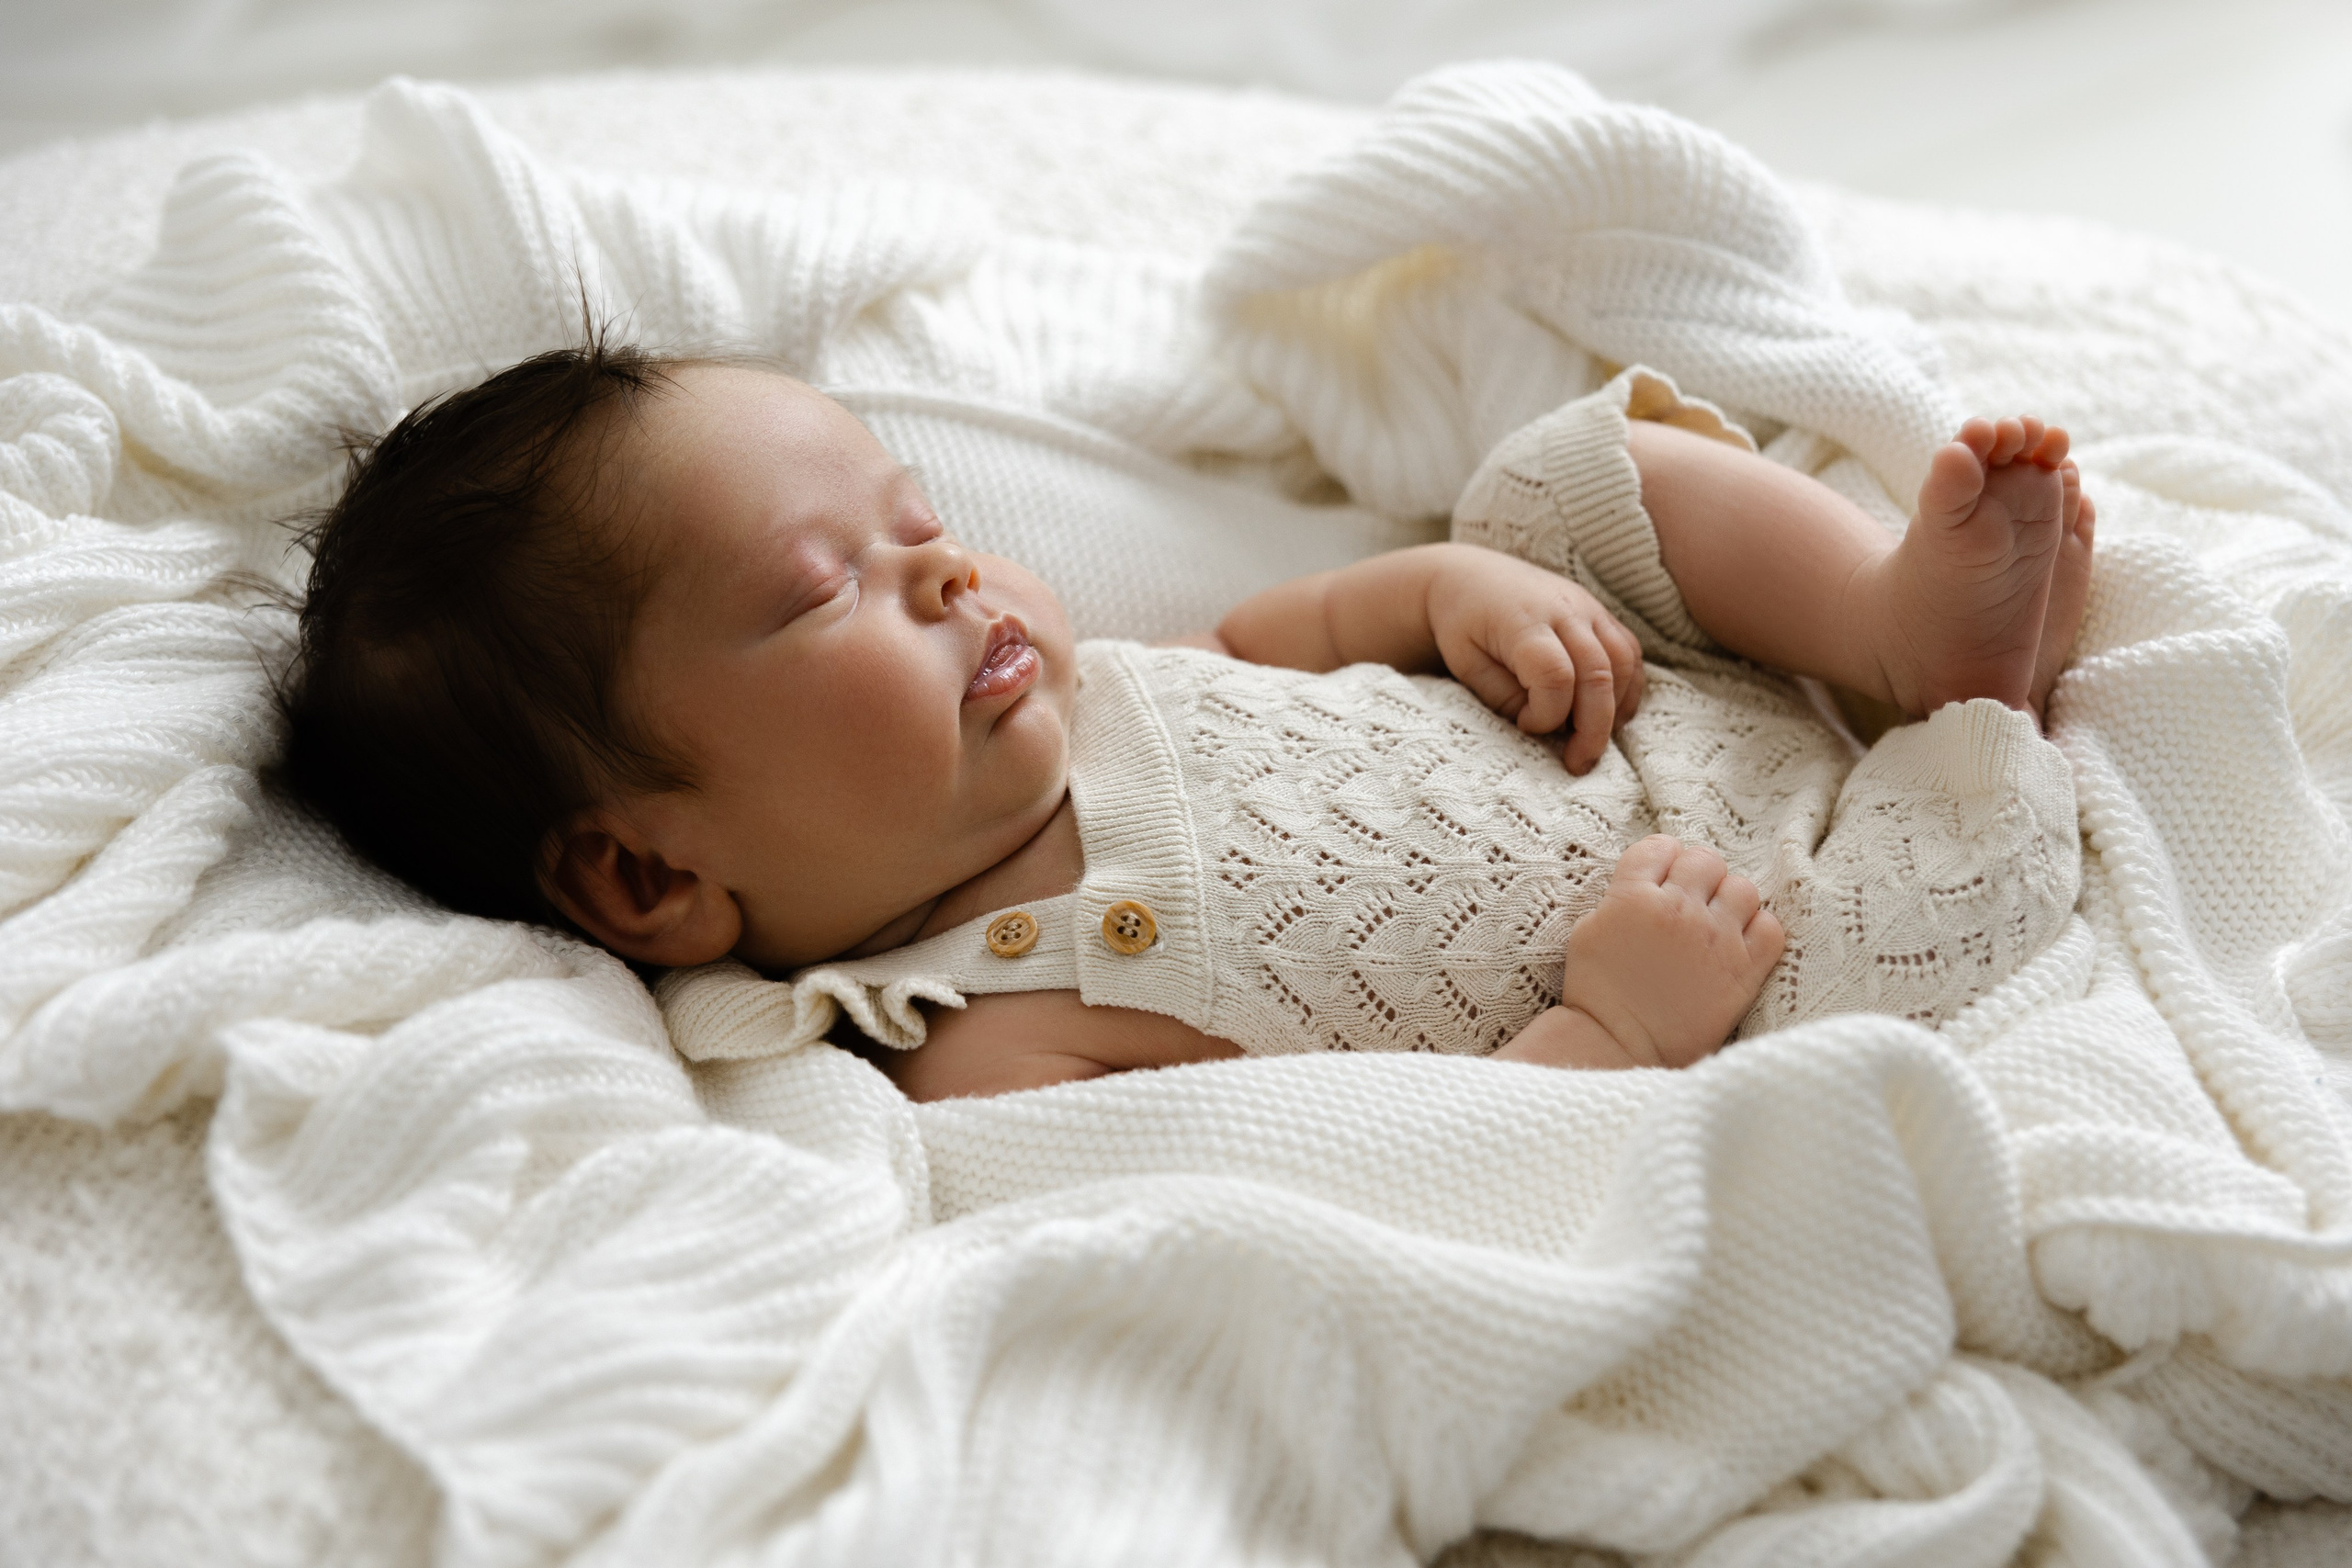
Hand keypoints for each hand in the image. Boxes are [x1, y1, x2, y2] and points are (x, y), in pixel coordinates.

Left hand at [1423, 544, 1644, 772]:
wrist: (1470, 577)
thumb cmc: (1463, 626)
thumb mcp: (1467, 665)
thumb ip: (1504, 697)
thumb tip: (1546, 725)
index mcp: (1523, 620)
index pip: (1555, 676)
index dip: (1547, 715)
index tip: (1525, 728)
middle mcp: (1563, 609)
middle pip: (1599, 673)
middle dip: (1594, 728)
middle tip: (1578, 764)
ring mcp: (1588, 608)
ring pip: (1625, 663)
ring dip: (1615, 709)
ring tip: (1591, 741)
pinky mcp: (1601, 613)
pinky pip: (1630, 652)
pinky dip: (1626, 689)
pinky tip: (1607, 714)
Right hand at [1552, 835, 1782, 1067]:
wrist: (1618, 1046)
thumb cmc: (1597, 993)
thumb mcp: (1589, 930)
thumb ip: (1621, 897)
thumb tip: (1650, 881)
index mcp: (1633, 897)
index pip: (1660, 846)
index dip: (1663, 859)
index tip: (1662, 878)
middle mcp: (1677, 910)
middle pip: (1706, 860)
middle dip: (1698, 876)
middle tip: (1691, 902)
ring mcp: (1714, 938)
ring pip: (1743, 888)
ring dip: (1730, 901)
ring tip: (1717, 924)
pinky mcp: (1743, 970)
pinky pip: (1770, 928)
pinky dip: (1759, 931)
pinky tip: (1739, 945)